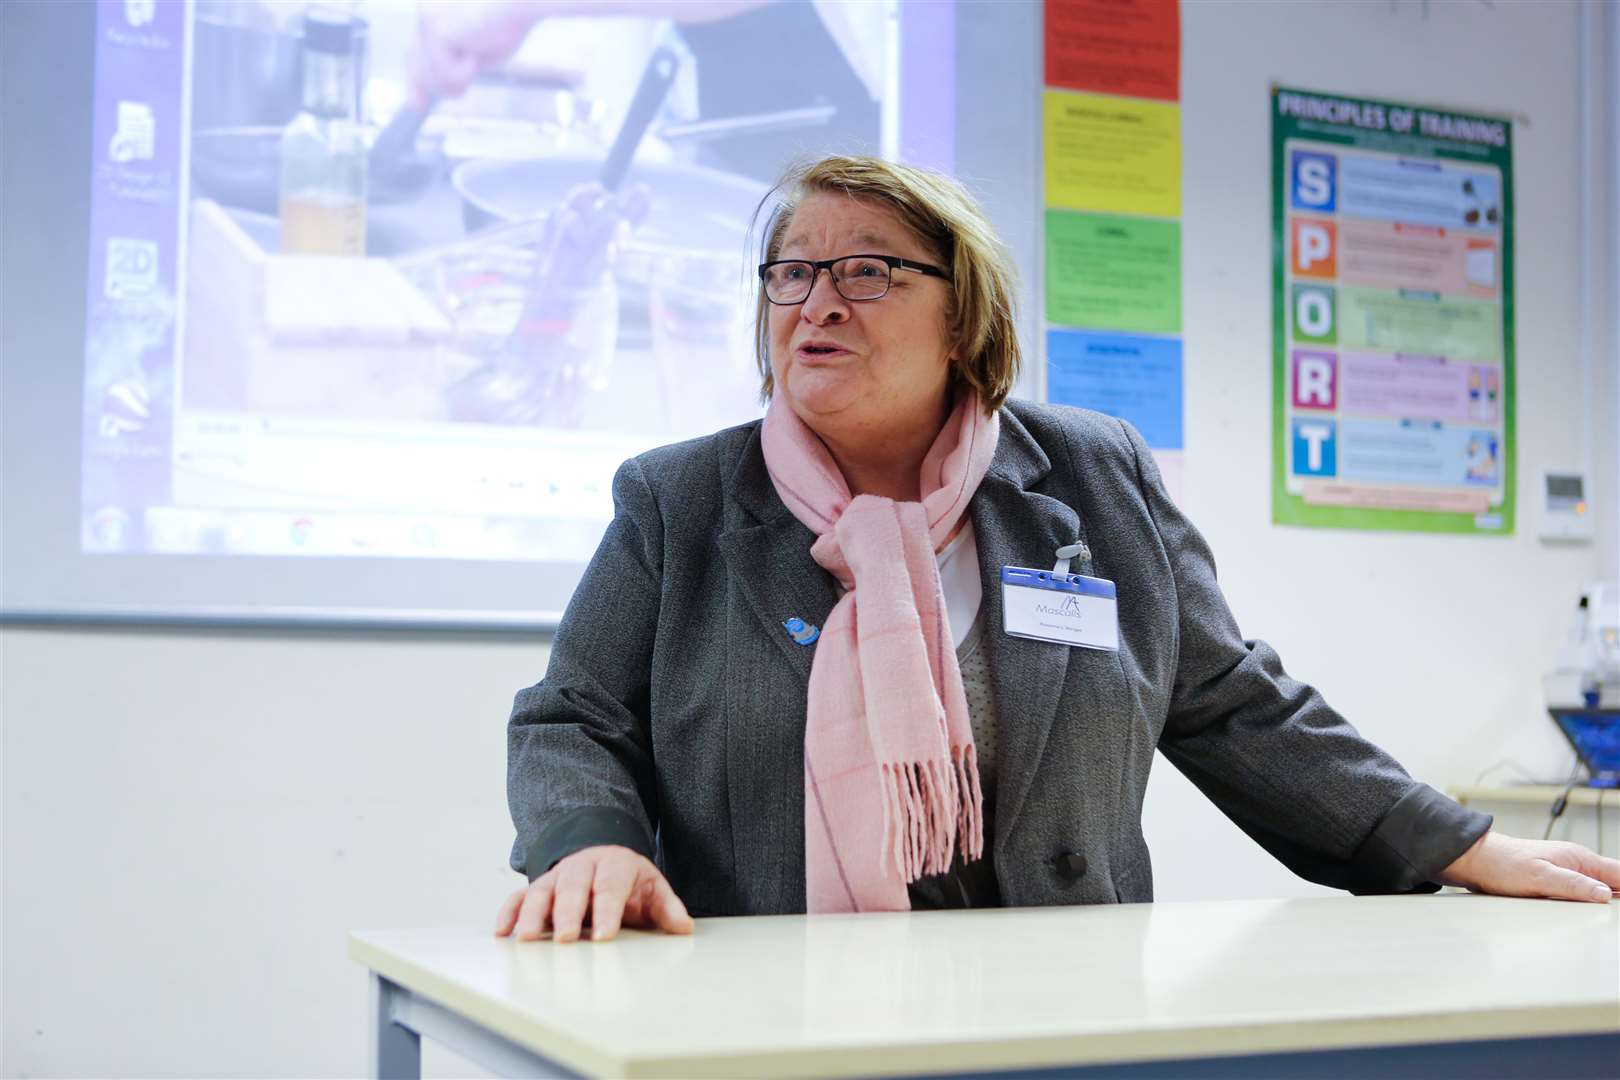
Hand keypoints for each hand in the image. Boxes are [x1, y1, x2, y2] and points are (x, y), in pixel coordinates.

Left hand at [405, 0, 542, 105]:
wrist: (519, 3)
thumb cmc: (509, 23)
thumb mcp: (479, 52)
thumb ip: (459, 66)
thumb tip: (449, 88)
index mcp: (434, 14)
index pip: (415, 52)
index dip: (415, 81)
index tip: (417, 105)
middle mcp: (426, 13)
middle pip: (415, 66)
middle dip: (431, 87)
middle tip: (448, 97)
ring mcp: (427, 21)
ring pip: (430, 76)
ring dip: (459, 78)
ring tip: (476, 57)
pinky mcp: (435, 29)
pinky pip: (445, 73)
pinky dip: (466, 72)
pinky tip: (476, 51)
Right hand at [494, 844, 693, 942]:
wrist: (604, 856)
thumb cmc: (630, 880)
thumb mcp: (653, 888)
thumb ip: (667, 908)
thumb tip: (684, 928)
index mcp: (614, 865)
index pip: (610, 887)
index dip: (608, 911)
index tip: (606, 936)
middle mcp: (581, 867)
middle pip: (573, 887)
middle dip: (569, 914)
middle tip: (567, 940)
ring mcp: (556, 877)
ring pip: (541, 891)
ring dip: (533, 915)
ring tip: (529, 939)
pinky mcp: (537, 888)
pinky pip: (519, 897)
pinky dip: (509, 912)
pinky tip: (502, 932)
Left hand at [1437, 830, 1619, 902]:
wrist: (1477, 860)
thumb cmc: (1504, 865)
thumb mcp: (1540, 877)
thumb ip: (1573, 884)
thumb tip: (1605, 894)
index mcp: (1579, 858)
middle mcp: (1577, 864)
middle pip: (1615, 881)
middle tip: (1616, 921)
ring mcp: (1568, 872)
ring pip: (1601, 887)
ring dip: (1610, 900)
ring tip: (1610, 916)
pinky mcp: (1557, 880)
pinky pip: (1585, 891)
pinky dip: (1594, 901)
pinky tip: (1595, 912)